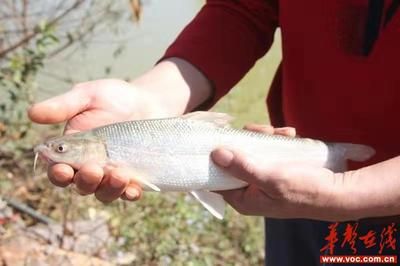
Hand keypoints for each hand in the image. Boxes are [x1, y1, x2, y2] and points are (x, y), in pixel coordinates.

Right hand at [29, 79, 166, 202]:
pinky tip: (133, 189)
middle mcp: (89, 167)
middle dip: (85, 181)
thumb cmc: (115, 98)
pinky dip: (130, 194)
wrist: (149, 102)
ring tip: (119, 174)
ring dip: (109, 189)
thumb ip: (63, 106)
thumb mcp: (88, 96)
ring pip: (104, 193)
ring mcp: (111, 175)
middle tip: (94, 169)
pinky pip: (129, 192)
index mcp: (72, 151)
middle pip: (81, 185)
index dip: (58, 173)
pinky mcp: (133, 177)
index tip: (63, 169)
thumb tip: (31, 113)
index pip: (58, 169)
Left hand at [211, 124, 351, 221]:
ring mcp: (264, 178)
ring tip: (282, 132)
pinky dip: (278, 140)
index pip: (216, 179)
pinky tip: (291, 135)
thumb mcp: (271, 179)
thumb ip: (242, 168)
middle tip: (265, 131)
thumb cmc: (305, 190)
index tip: (218, 137)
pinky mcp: (277, 169)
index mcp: (243, 199)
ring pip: (252, 150)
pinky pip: (269, 150)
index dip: (215, 158)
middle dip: (249, 141)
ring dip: (266, 137)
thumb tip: (215, 154)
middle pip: (234, 159)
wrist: (340, 191)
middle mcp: (251, 190)